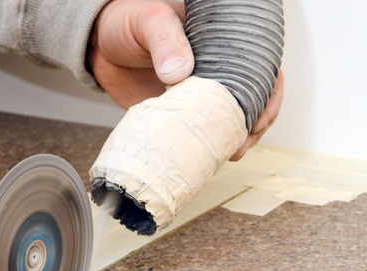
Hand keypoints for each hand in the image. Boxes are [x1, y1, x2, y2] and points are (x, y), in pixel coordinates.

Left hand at [88, 0, 283, 159]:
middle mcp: (218, 71)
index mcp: (221, 43)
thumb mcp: (148, 19)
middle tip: (245, 140)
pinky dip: (211, 147)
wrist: (97, 45)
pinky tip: (212, 155)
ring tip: (233, 152)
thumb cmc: (126, 22)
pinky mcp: (183, 115)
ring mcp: (202, 95)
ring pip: (234, 120)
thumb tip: (180, 71)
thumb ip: (165, 40)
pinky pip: (205, 134)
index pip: (261, 67)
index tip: (260, 115)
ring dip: (239, 139)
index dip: (269, 93)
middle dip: (256, 124)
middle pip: (255, 99)